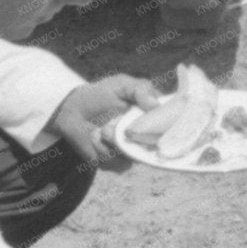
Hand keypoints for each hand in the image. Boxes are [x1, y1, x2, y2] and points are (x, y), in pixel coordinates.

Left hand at [46, 75, 161, 166]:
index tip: (149, 121)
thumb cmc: (101, 94)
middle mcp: (147, 136)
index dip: (168, 127)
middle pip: (155, 146)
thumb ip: (141, 89)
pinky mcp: (117, 162)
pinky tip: (94, 137)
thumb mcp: (122, 84)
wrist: (73, 110)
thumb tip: (155, 104)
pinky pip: (117, 163)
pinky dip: (102, 149)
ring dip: (114, 142)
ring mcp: (133, 151)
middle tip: (113, 126)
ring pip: (133, 155)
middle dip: (134, 136)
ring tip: (102, 130)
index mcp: (154, 117)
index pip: (172, 127)